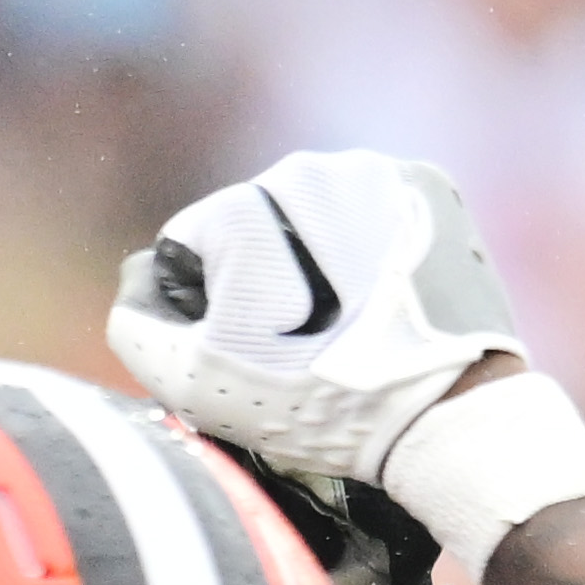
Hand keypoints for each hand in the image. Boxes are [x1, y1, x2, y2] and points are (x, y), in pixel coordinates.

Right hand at [115, 150, 584, 584]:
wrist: (446, 416)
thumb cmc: (318, 406)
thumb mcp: (198, 385)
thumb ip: (137, 325)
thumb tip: (138, 281)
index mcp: (242, 206)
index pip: (193, 247)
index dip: (208, 307)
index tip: (252, 352)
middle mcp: (308, 169)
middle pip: (259, 224)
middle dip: (269, 277)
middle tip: (305, 346)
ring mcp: (378, 171)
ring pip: (320, 216)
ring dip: (325, 260)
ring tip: (351, 326)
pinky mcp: (430, 186)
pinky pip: (379, 213)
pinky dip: (376, 251)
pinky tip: (388, 302)